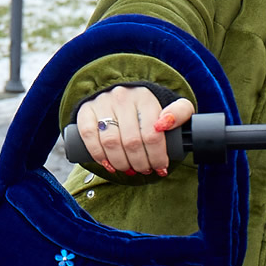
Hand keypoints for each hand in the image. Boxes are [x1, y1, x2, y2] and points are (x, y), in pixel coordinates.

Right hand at [76, 85, 196, 176]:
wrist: (122, 96)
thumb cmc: (149, 109)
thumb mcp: (172, 106)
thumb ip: (180, 113)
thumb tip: (165, 123)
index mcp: (145, 98)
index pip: (152, 134)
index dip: (157, 157)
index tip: (160, 167)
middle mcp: (122, 97)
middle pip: (132, 141)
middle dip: (140, 163)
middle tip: (144, 170)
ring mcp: (102, 103)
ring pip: (111, 142)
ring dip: (121, 163)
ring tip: (129, 169)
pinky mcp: (86, 110)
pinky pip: (89, 136)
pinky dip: (98, 155)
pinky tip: (108, 164)